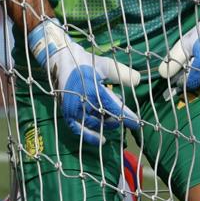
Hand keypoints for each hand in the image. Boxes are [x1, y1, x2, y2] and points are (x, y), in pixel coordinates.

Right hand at [27, 20, 141, 145]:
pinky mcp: (67, 113)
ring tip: (115, 121)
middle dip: (117, 120)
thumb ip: (122, 73)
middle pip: (105, 118)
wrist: (61, 60)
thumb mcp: (106, 65)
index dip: (127, 117)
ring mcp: (74, 110)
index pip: (114, 108)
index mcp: (94, 91)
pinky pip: (79, 129)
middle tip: (126, 118)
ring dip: (106, 125)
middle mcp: (83, 103)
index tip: (137, 123)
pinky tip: (101, 140)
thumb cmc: (86, 62)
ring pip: (94, 124)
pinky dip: (89, 136)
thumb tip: (138, 80)